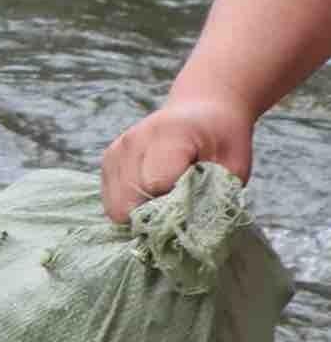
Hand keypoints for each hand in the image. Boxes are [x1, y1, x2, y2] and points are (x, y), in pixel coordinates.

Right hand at [101, 94, 252, 223]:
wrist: (202, 109)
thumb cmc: (222, 140)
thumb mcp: (233, 167)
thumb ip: (213, 195)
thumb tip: (189, 231)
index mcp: (169, 136)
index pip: (154, 186)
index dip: (172, 209)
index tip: (191, 213)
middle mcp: (133, 141)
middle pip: (127, 201)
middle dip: (152, 217)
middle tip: (179, 213)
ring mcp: (116, 150)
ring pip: (114, 205)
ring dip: (139, 212)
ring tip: (166, 200)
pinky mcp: (107, 160)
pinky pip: (111, 199)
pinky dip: (131, 205)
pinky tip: (152, 195)